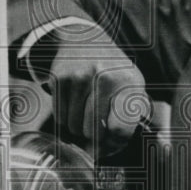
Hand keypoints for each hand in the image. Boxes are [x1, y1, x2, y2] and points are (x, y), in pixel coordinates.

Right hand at [49, 32, 146, 146]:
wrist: (83, 39)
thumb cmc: (111, 68)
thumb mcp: (131, 84)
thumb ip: (128, 117)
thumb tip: (108, 150)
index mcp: (128, 82)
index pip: (120, 128)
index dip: (113, 143)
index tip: (109, 144)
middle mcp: (104, 78)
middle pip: (93, 132)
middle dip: (93, 135)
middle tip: (94, 124)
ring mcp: (80, 77)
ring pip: (73, 126)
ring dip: (77, 126)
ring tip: (84, 109)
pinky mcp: (60, 79)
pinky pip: (59, 116)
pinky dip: (65, 117)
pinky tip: (73, 102)